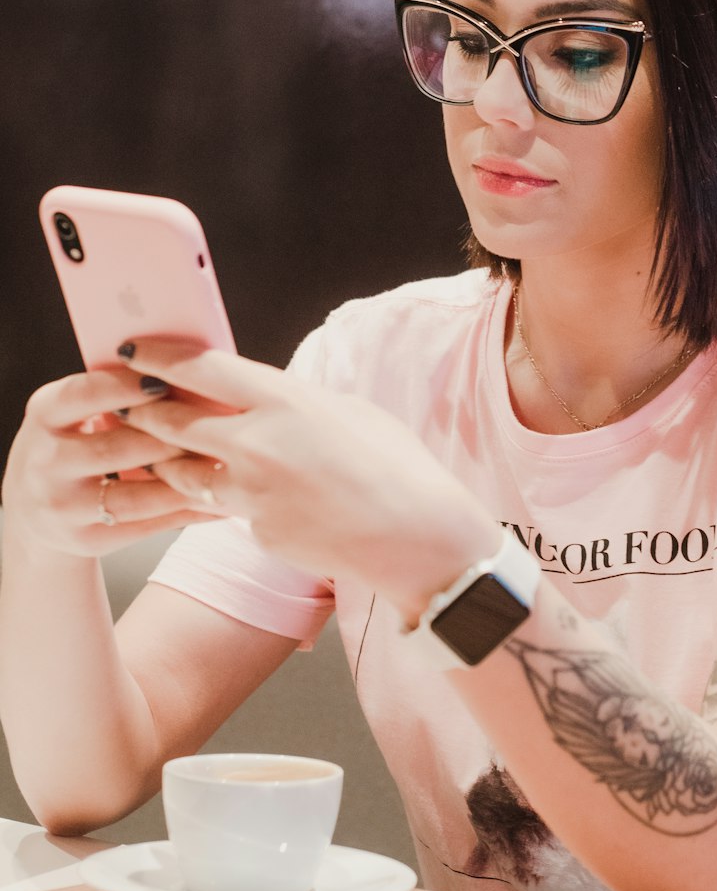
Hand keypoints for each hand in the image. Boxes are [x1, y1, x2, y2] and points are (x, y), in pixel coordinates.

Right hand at [1, 366, 215, 558]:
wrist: (39, 506)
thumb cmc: (78, 441)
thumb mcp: (78, 411)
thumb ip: (118, 392)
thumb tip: (189, 368)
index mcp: (45, 414)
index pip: (84, 394)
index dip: (126, 387)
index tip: (166, 380)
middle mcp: (45, 462)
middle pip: (116, 449)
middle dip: (170, 439)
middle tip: (218, 429)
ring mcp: (61, 506)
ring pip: (135, 496)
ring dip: (185, 481)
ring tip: (226, 467)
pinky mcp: (85, 539)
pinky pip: (147, 526)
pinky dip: (189, 513)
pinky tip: (224, 502)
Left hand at [121, 339, 498, 619]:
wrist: (417, 538)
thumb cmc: (397, 468)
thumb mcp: (348, 412)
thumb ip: (295, 403)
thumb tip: (264, 397)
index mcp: (285, 400)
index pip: (200, 369)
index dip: (157, 358)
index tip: (132, 352)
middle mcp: (258, 443)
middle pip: (171, 422)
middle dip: (141, 413)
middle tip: (124, 405)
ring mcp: (252, 492)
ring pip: (184, 473)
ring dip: (169, 463)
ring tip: (162, 455)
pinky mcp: (255, 530)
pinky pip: (226, 510)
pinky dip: (226, 502)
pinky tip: (247, 499)